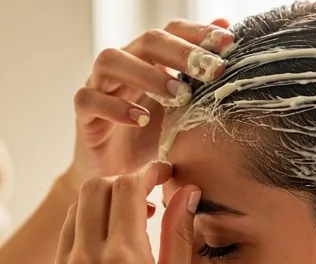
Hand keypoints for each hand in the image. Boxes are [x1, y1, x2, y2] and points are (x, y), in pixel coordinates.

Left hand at [36, 161, 200, 263]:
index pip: (127, 186)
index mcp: (124, 259)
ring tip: (125, 229)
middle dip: (119, 184)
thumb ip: (178, 234)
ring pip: (73, 215)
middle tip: (142, 199)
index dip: (147, 173)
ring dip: (99, 210)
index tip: (162, 175)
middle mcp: (84, 261)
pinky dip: (84, 241)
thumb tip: (185, 192)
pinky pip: (63, 248)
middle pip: (93, 189)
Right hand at [66, 18, 235, 184]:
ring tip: (177, 96)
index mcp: (150, 60)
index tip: (228, 44)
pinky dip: (115, 106)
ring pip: (111, 60)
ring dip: (147, 74)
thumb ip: (203, 86)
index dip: (198, 33)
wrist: (117, 179)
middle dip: (181, 52)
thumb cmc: (152, 142)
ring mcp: (99, 86)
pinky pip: (89, 99)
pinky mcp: (83, 114)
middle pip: (147, 40)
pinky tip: (140, 119)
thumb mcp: (184, 116)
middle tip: (210, 70)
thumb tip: (232, 48)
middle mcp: (124, 65)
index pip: (173, 32)